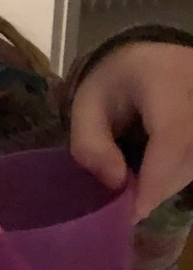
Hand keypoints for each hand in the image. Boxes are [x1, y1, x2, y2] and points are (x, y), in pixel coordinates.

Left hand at [71, 42, 192, 219]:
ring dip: (168, 182)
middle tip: (128, 202)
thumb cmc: (114, 83)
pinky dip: (177, 174)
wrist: (152, 59)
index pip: (173, 135)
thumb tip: (116, 183)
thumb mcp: (87, 106)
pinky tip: (156, 171)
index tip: (134, 211)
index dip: (156, 179)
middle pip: (189, 156)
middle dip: (158, 187)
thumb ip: (91, 143)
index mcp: (166, 81)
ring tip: (139, 180)